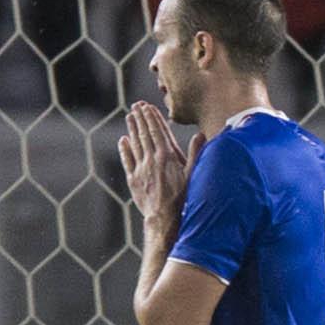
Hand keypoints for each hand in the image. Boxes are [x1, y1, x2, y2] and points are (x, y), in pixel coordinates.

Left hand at [118, 102, 189, 226]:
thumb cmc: (183, 197)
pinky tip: (123, 140)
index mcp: (167, 156)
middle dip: (141, 119)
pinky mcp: (133, 179)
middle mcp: (152, 160)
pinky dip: (125, 149)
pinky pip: (127, 160)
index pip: (158, 132)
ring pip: (135, 144)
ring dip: (132, 129)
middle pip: (144, 134)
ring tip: (130, 117)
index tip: (147, 107)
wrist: (164, 217)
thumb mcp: (193, 174)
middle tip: (136, 106)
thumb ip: (195, 153)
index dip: (152, 118)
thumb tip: (200, 135)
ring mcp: (141, 169)